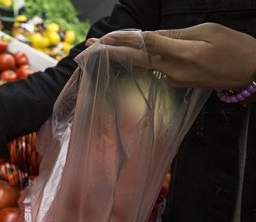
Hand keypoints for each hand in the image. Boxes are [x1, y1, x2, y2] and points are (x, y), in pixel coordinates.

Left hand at [86, 23, 255, 89]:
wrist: (252, 72)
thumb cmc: (234, 47)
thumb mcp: (207, 32)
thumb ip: (176, 35)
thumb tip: (151, 36)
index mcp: (182, 54)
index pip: (145, 44)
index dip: (123, 40)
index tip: (104, 38)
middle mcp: (174, 70)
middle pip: (136, 59)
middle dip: (110, 52)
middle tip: (87, 47)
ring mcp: (175, 79)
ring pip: (144, 64)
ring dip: (122, 56)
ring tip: (101, 49)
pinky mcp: (178, 83)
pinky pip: (155, 69)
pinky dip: (141, 61)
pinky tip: (130, 55)